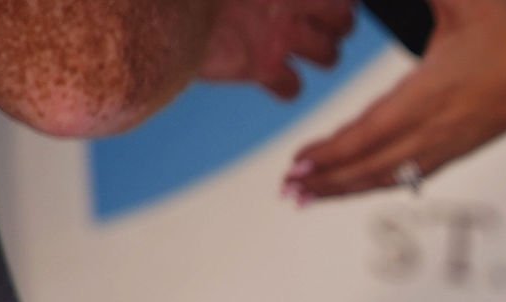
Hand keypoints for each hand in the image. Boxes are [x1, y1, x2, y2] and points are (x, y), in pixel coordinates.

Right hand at [201, 0, 355, 101]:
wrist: (160, 1)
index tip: (323, 1)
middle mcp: (291, 1)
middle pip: (345, 20)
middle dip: (337, 23)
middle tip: (319, 22)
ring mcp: (279, 35)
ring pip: (330, 56)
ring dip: (321, 53)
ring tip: (298, 46)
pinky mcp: (259, 66)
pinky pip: (292, 89)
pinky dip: (285, 86)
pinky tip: (270, 74)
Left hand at [286, 0, 505, 201]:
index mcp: (432, 92)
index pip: (372, 130)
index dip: (333, 149)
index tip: (299, 160)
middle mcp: (437, 126)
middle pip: (373, 164)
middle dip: (328, 178)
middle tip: (289, 191)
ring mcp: (449, 142)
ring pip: (389, 175)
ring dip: (347, 188)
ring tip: (308, 197)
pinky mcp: (458, 148)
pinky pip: (410, 175)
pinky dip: (378, 184)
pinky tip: (355, 187)